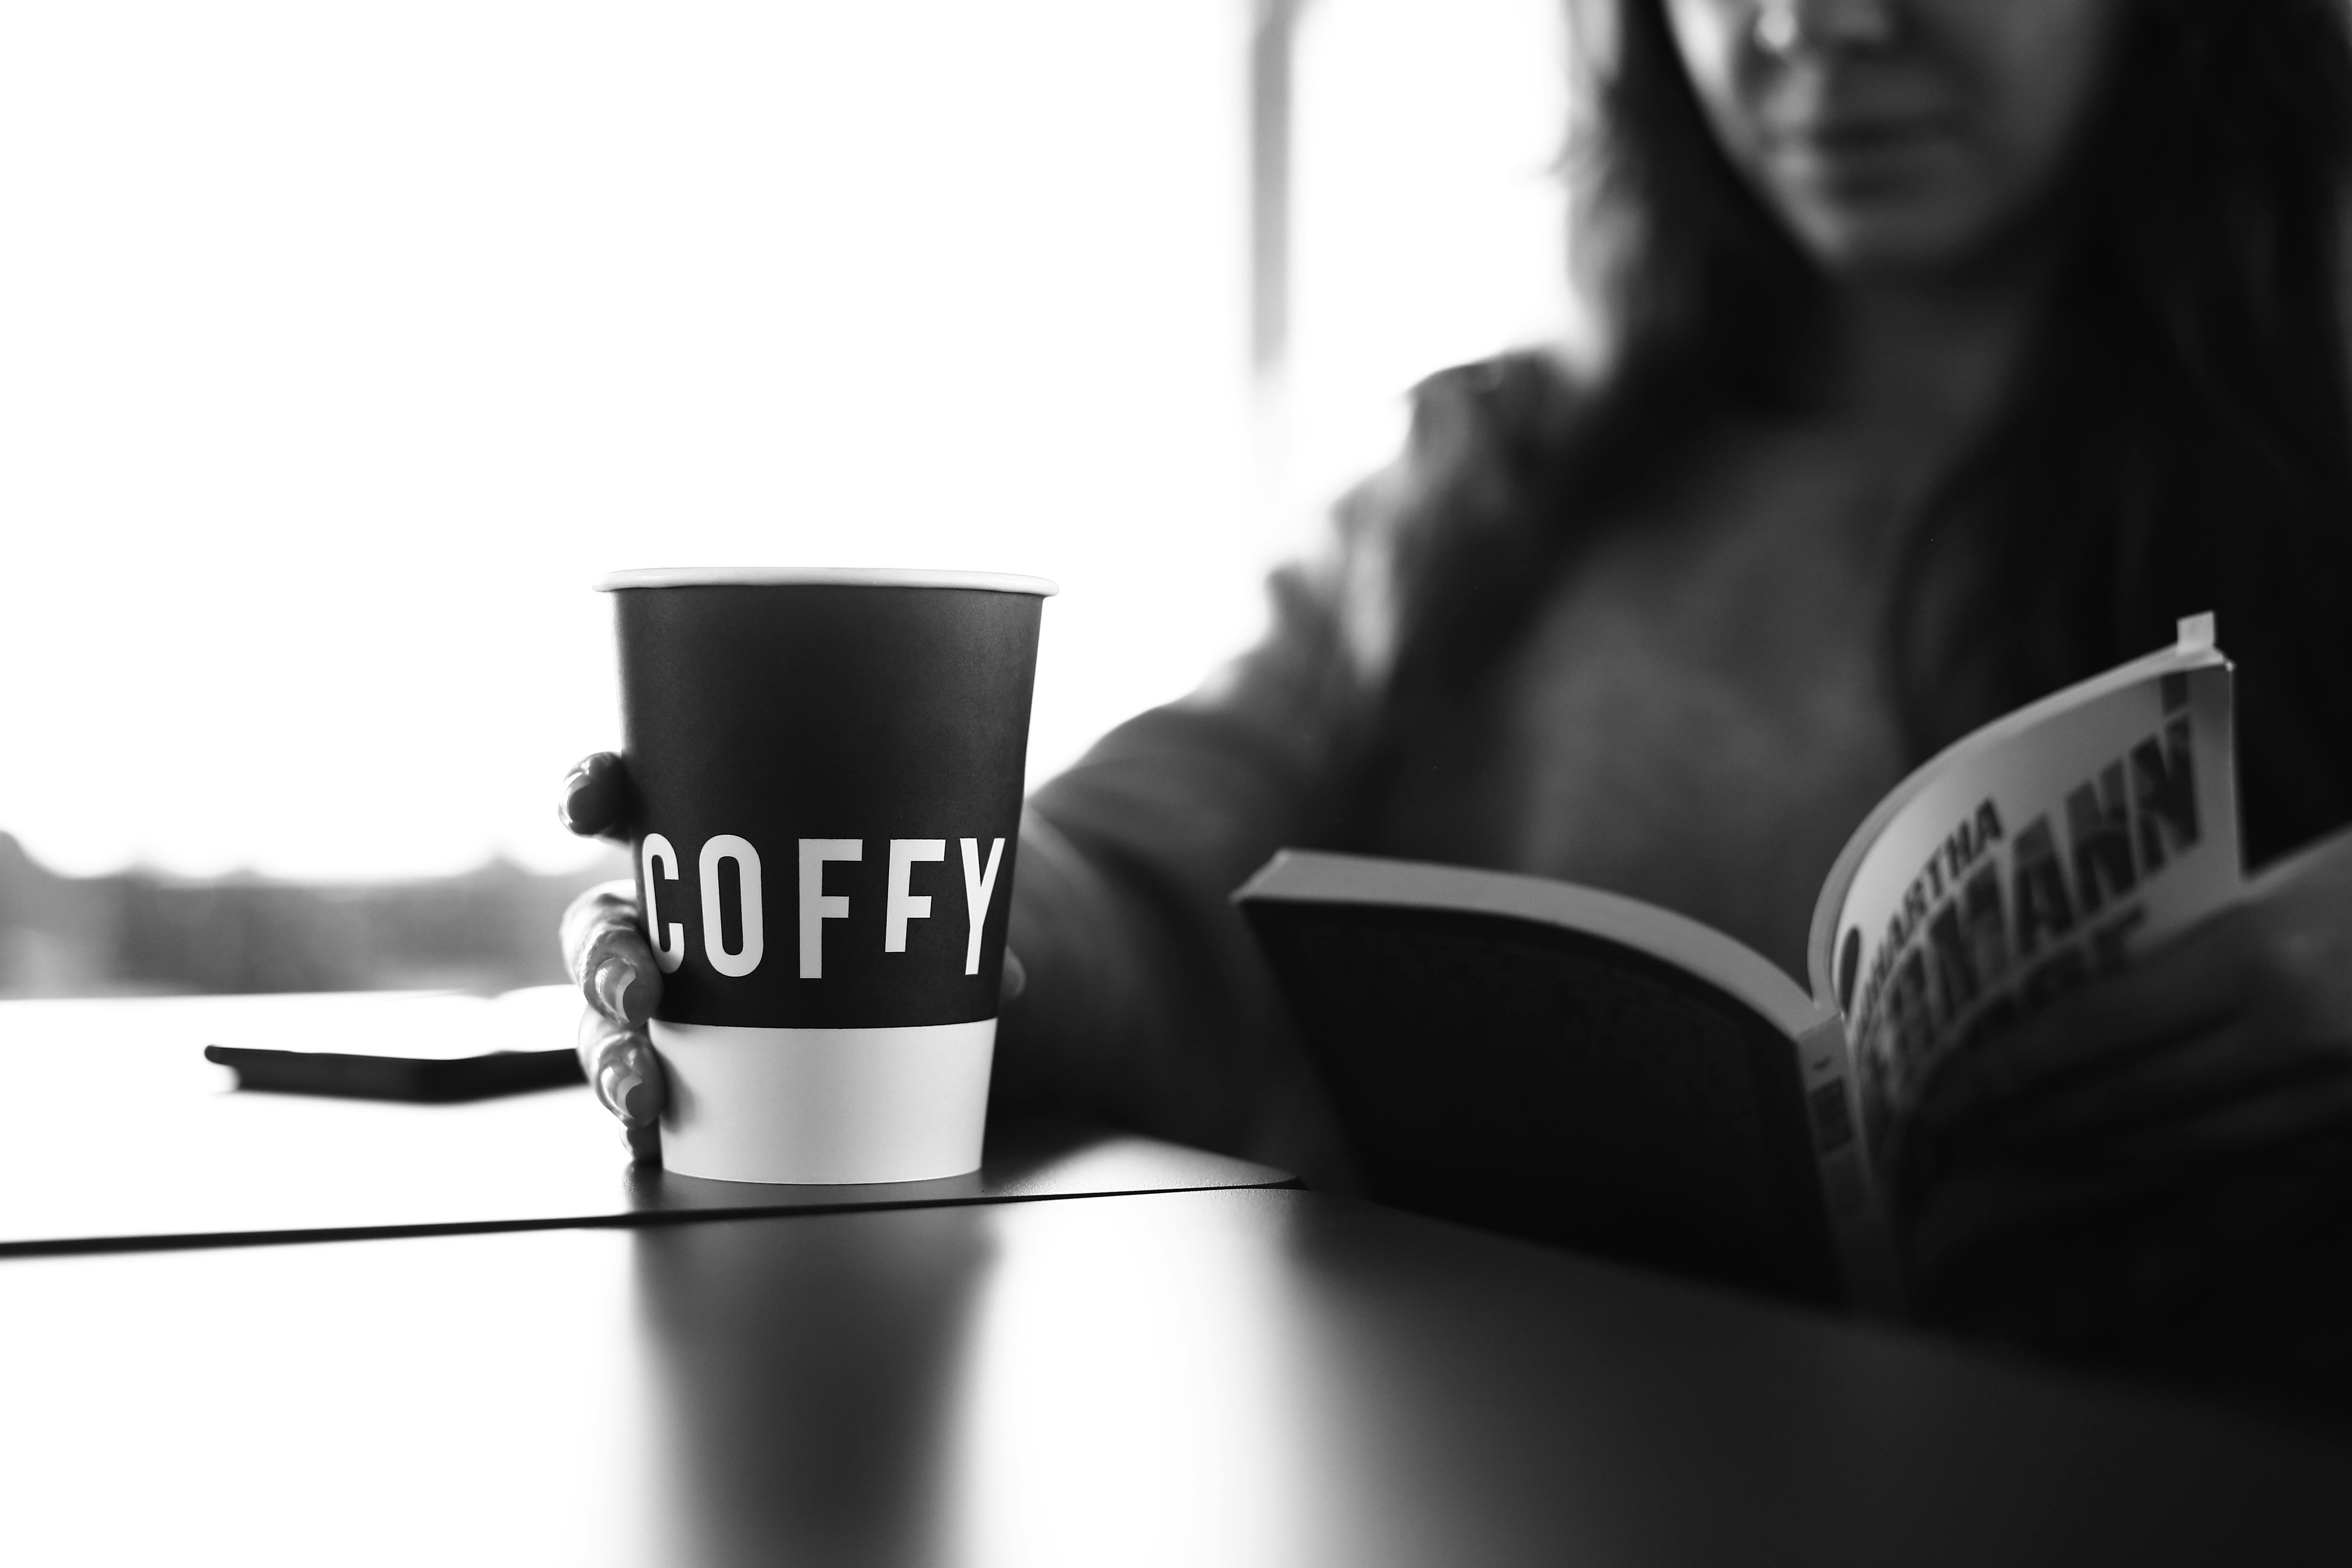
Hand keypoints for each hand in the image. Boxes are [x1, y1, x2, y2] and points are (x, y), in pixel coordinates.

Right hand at [554, 751, 1027, 1163]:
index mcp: (708, 837)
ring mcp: (671, 993)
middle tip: (639, 991)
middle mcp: (671, 915)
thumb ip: (953, 924)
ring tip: (640, 1093)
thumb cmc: (897, 895)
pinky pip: (640, 1089)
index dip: (594, 790)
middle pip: (601, 927)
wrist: (915, 961)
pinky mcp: (686, 1063)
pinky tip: (646, 1142)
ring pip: (604, 1016)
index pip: (632, 797)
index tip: (589, 803)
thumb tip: (1004, 978)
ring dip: (608, 1053)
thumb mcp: (919, 889)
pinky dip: (635, 1120)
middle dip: (606, 960)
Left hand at [1904, 825, 2351, 1289]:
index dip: (2011, 1069)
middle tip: (1951, 1138)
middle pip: (2129, 1102)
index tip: (1943, 1091)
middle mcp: (2297, 1036)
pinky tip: (2119, 1165)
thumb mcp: (2287, 885)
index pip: (2096, 1029)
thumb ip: (2196, 947)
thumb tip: (2088, 998)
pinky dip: (2172, 1162)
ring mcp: (2340, 1092)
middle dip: (2031, 1126)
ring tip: (2014, 1158)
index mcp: (2262, 957)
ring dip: (2092, 1158)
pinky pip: (2251, 1154)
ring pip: (2187, 1143)